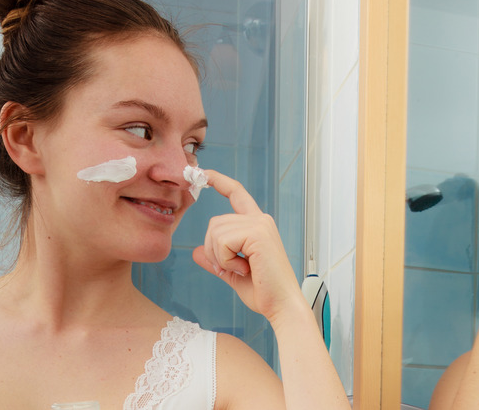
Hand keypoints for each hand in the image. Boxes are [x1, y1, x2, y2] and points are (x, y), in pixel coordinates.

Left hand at [191, 170, 303, 323]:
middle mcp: (260, 220)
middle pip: (214, 222)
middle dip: (213, 249)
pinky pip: (222, 241)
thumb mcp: (232, 274)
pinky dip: (225, 260)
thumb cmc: (264, 292)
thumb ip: (215, 260)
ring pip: (215, 232)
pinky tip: (244, 269)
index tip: (202, 172)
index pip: (236, 193)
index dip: (218, 181)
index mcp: (257, 225)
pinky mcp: (257, 233)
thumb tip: (196, 251)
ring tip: (240, 269)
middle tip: (230, 269)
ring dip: (220, 257)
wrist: (282, 306)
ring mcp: (260, 225)